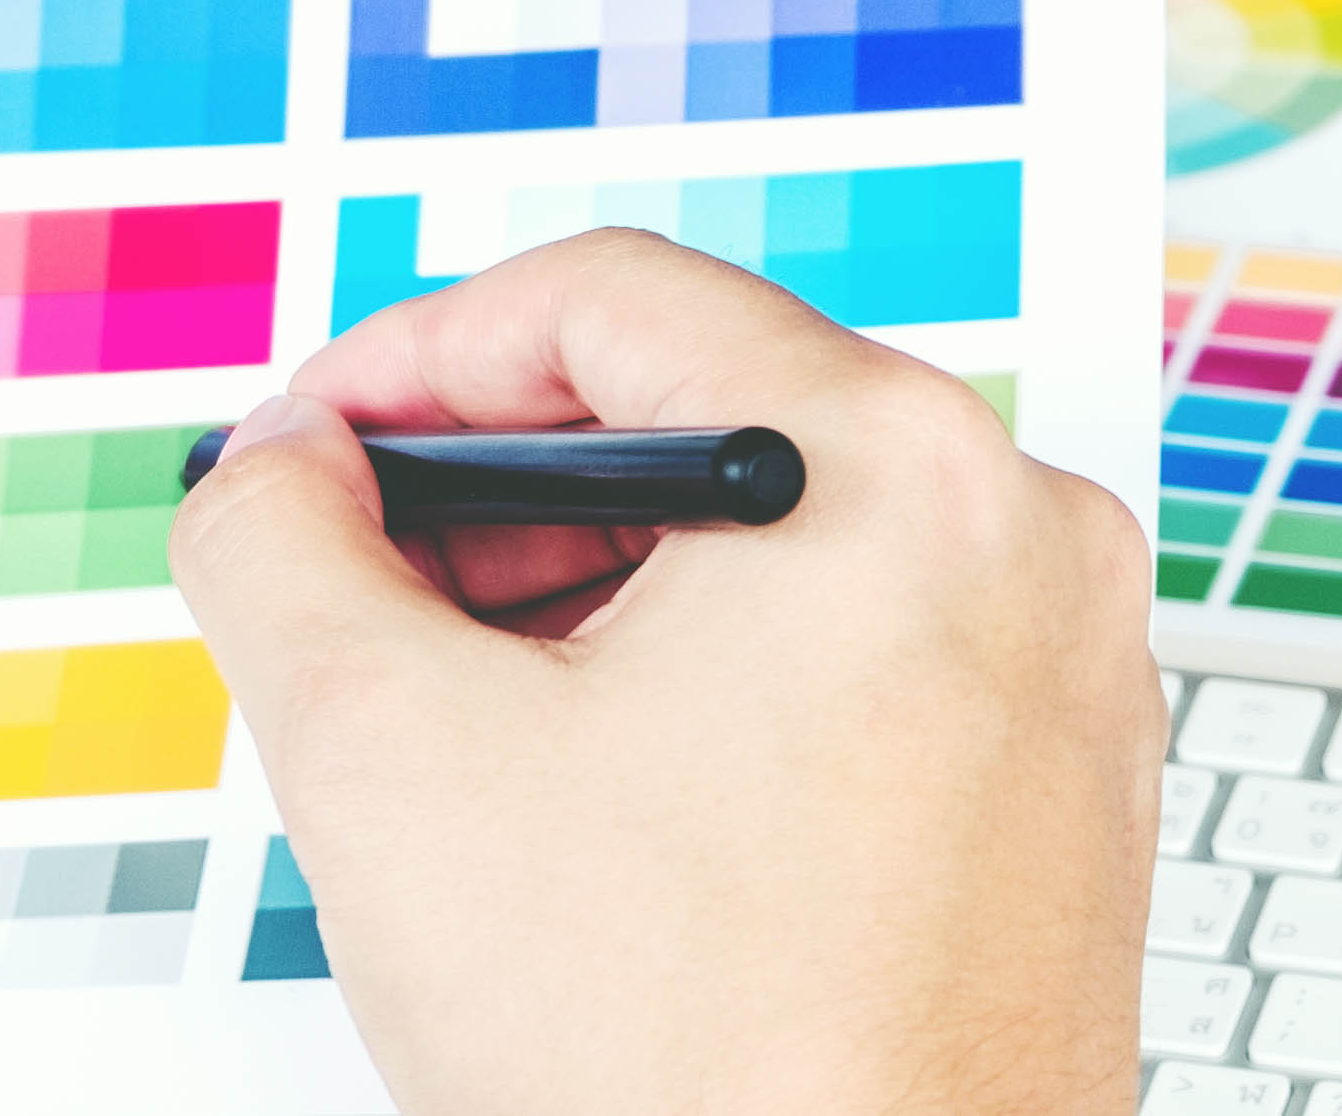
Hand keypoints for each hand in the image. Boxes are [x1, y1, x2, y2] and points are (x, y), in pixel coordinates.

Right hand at [173, 229, 1157, 1115]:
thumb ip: (280, 551)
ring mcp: (1069, 668)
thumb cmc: (687, 1068)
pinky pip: (872, 658)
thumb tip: (273, 472)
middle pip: (712, 414)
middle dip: (505, 496)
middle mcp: (1028, 536)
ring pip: (791, 546)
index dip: (414, 363)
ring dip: (607, 597)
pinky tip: (614, 804)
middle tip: (363, 592)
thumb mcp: (385, 756)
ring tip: (475, 722)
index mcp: (898, 470)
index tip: (315, 454)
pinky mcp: (1068, 788)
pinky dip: (725, 686)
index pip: (610, 302)